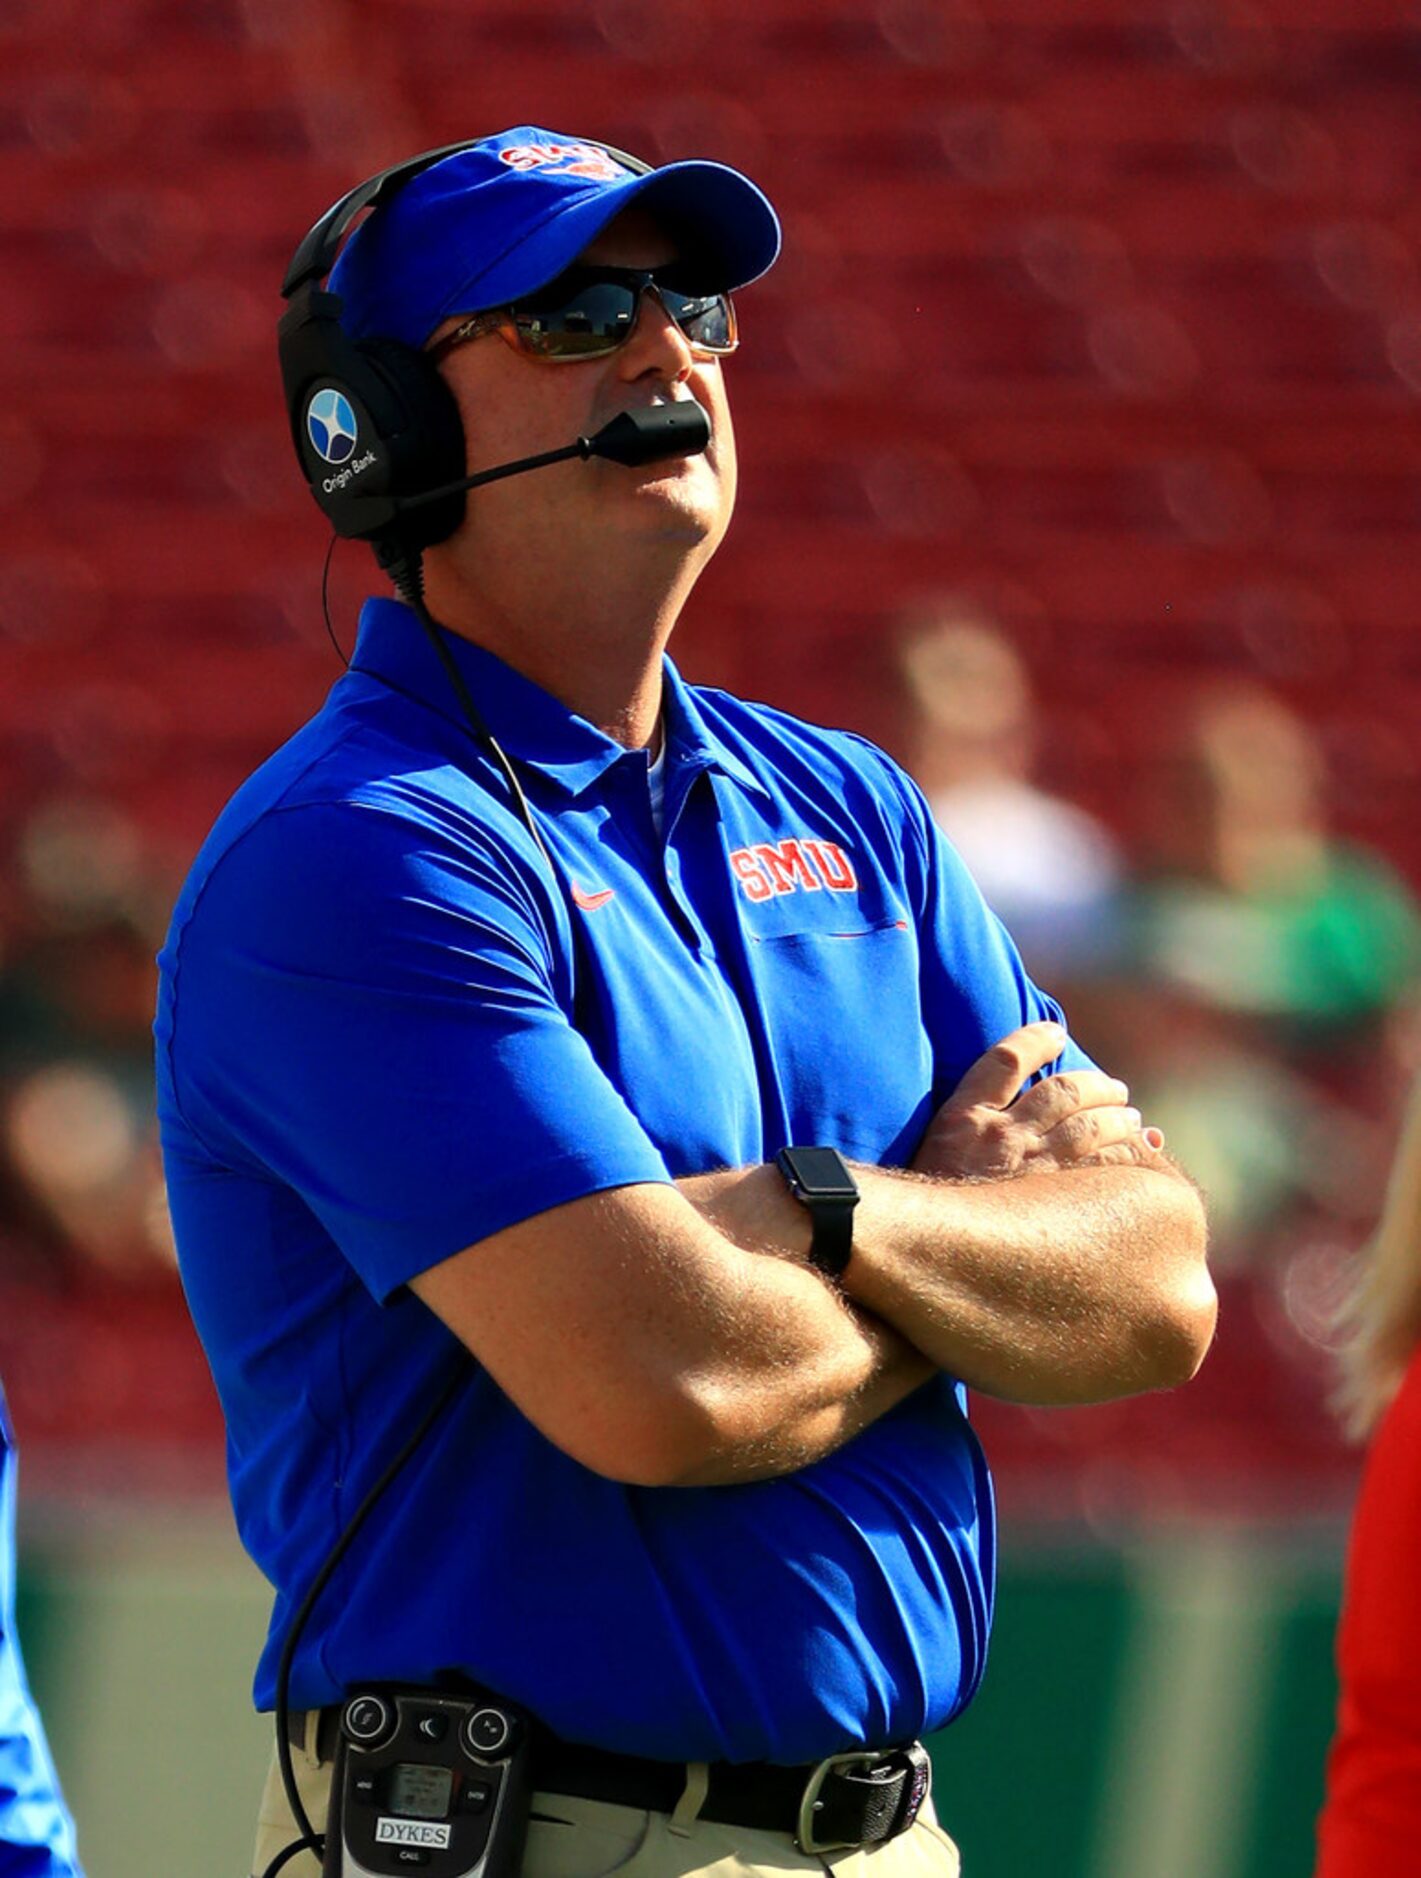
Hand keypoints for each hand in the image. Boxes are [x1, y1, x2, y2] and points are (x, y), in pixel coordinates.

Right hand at [911, 1021, 1161, 1181]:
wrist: (919, 1250)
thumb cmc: (927, 1202)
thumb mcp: (931, 1150)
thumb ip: (964, 1121)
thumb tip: (1011, 1099)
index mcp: (964, 1117)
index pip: (1005, 1060)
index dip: (1035, 1040)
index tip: (1056, 1033)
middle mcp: (1000, 1137)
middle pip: (1062, 1092)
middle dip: (1096, 1085)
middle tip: (1115, 1090)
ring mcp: (1028, 1171)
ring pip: (1088, 1128)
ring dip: (1118, 1118)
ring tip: (1132, 1118)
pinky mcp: (1050, 1206)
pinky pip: (1102, 1171)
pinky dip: (1130, 1155)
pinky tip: (1147, 1149)